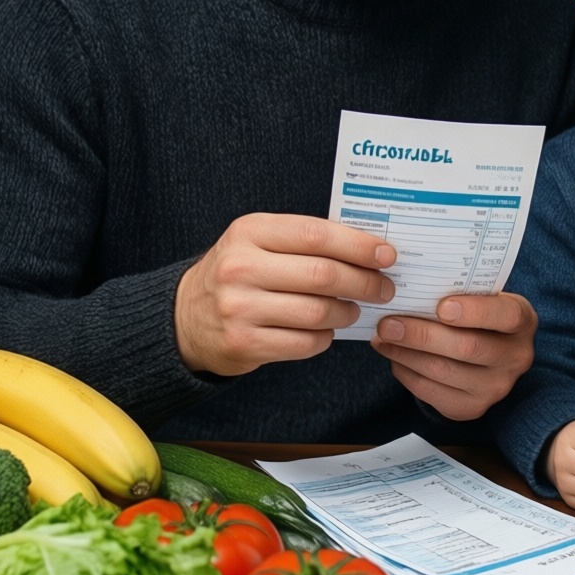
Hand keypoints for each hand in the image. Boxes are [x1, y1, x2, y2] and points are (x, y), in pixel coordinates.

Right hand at [175, 212, 395, 376]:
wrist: (187, 317)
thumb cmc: (240, 273)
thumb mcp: (260, 241)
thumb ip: (305, 239)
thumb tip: (370, 248)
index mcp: (249, 231)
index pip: (316, 234)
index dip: (358, 245)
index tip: (387, 255)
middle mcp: (241, 267)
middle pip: (323, 275)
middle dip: (364, 282)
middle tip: (384, 288)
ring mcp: (239, 308)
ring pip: (318, 312)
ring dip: (347, 312)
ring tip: (354, 309)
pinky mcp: (243, 344)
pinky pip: (304, 342)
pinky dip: (325, 337)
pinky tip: (326, 329)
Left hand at [371, 291, 537, 420]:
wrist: (489, 351)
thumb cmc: (478, 314)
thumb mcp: (482, 296)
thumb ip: (459, 291)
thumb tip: (411, 285)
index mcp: (523, 321)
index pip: (506, 315)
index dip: (474, 311)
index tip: (441, 306)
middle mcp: (516, 358)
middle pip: (467, 348)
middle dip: (422, 335)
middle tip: (388, 324)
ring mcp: (496, 388)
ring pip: (443, 371)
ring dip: (405, 354)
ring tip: (382, 337)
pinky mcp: (472, 408)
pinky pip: (431, 392)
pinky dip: (406, 372)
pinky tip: (394, 355)